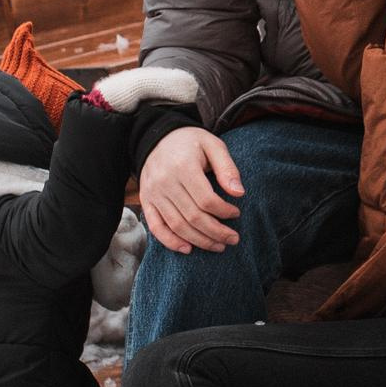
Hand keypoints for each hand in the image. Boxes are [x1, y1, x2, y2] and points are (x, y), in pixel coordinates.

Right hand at [138, 128, 244, 253]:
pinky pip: (156, 227)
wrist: (158, 137)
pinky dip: (170, 242)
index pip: (206, 199)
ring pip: (177, 226)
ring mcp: (153, 193)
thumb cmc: (191, 142)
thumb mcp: (213, 145)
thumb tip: (239, 193)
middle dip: (216, 232)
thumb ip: (227, 168)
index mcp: (183, 166)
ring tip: (218, 246)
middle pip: (193, 217)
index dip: (224, 212)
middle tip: (233, 239)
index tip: (236, 213)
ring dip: (199, 240)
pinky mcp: (146, 201)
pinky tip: (188, 249)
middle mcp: (165, 182)